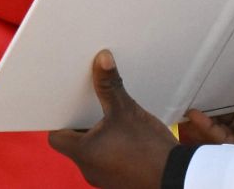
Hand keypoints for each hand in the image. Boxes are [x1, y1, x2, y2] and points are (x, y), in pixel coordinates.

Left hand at [47, 51, 172, 188]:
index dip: (59, 121)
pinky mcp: (119, 182)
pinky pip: (106, 162)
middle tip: (88, 107)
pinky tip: (124, 138)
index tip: (67, 107)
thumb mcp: (126, 110)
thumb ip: (110, 85)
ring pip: (91, 153)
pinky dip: (110, 150)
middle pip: (73, 143)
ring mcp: (104, 179)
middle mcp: (88, 169)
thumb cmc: (148, 147)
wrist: (177, 176)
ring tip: (107, 120)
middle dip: (80, 125)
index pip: (56, 137)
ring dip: (97, 138)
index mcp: (82, 153)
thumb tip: (102, 58)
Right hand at [181, 34, 233, 145]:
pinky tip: (195, 115)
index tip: (213, 77)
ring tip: (189, 99)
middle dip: (210, 103)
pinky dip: (206, 128)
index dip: (226, 92)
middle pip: (226, 115)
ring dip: (204, 115)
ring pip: (219, 126)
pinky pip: (221, 139)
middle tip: (194, 87)